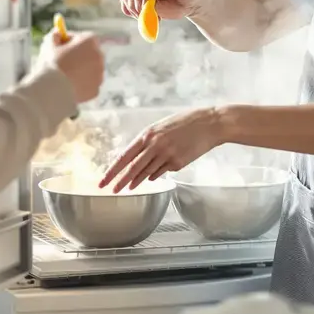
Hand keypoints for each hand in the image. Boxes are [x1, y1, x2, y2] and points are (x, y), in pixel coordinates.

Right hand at [38, 30, 104, 103]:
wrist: (53, 90)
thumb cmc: (51, 64)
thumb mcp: (49, 45)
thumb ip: (54, 36)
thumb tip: (57, 33)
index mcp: (90, 41)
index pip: (82, 37)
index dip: (70, 41)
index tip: (60, 45)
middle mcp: (99, 56)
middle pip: (88, 53)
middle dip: (77, 56)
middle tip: (62, 60)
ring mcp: (99, 74)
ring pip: (88, 71)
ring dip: (79, 71)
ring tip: (62, 76)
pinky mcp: (96, 90)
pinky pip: (87, 85)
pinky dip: (79, 86)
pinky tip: (67, 88)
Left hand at [98, 107, 226, 192]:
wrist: (209, 123)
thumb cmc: (185, 122)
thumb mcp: (161, 126)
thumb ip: (148, 140)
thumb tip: (137, 157)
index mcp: (148, 135)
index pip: (124, 156)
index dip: (112, 170)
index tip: (104, 180)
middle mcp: (154, 146)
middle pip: (133, 169)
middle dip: (120, 182)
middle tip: (112, 191)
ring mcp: (166, 156)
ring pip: (147, 173)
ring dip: (137, 181)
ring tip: (129, 188)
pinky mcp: (178, 163)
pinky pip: (162, 172)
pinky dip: (157, 174)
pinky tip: (154, 175)